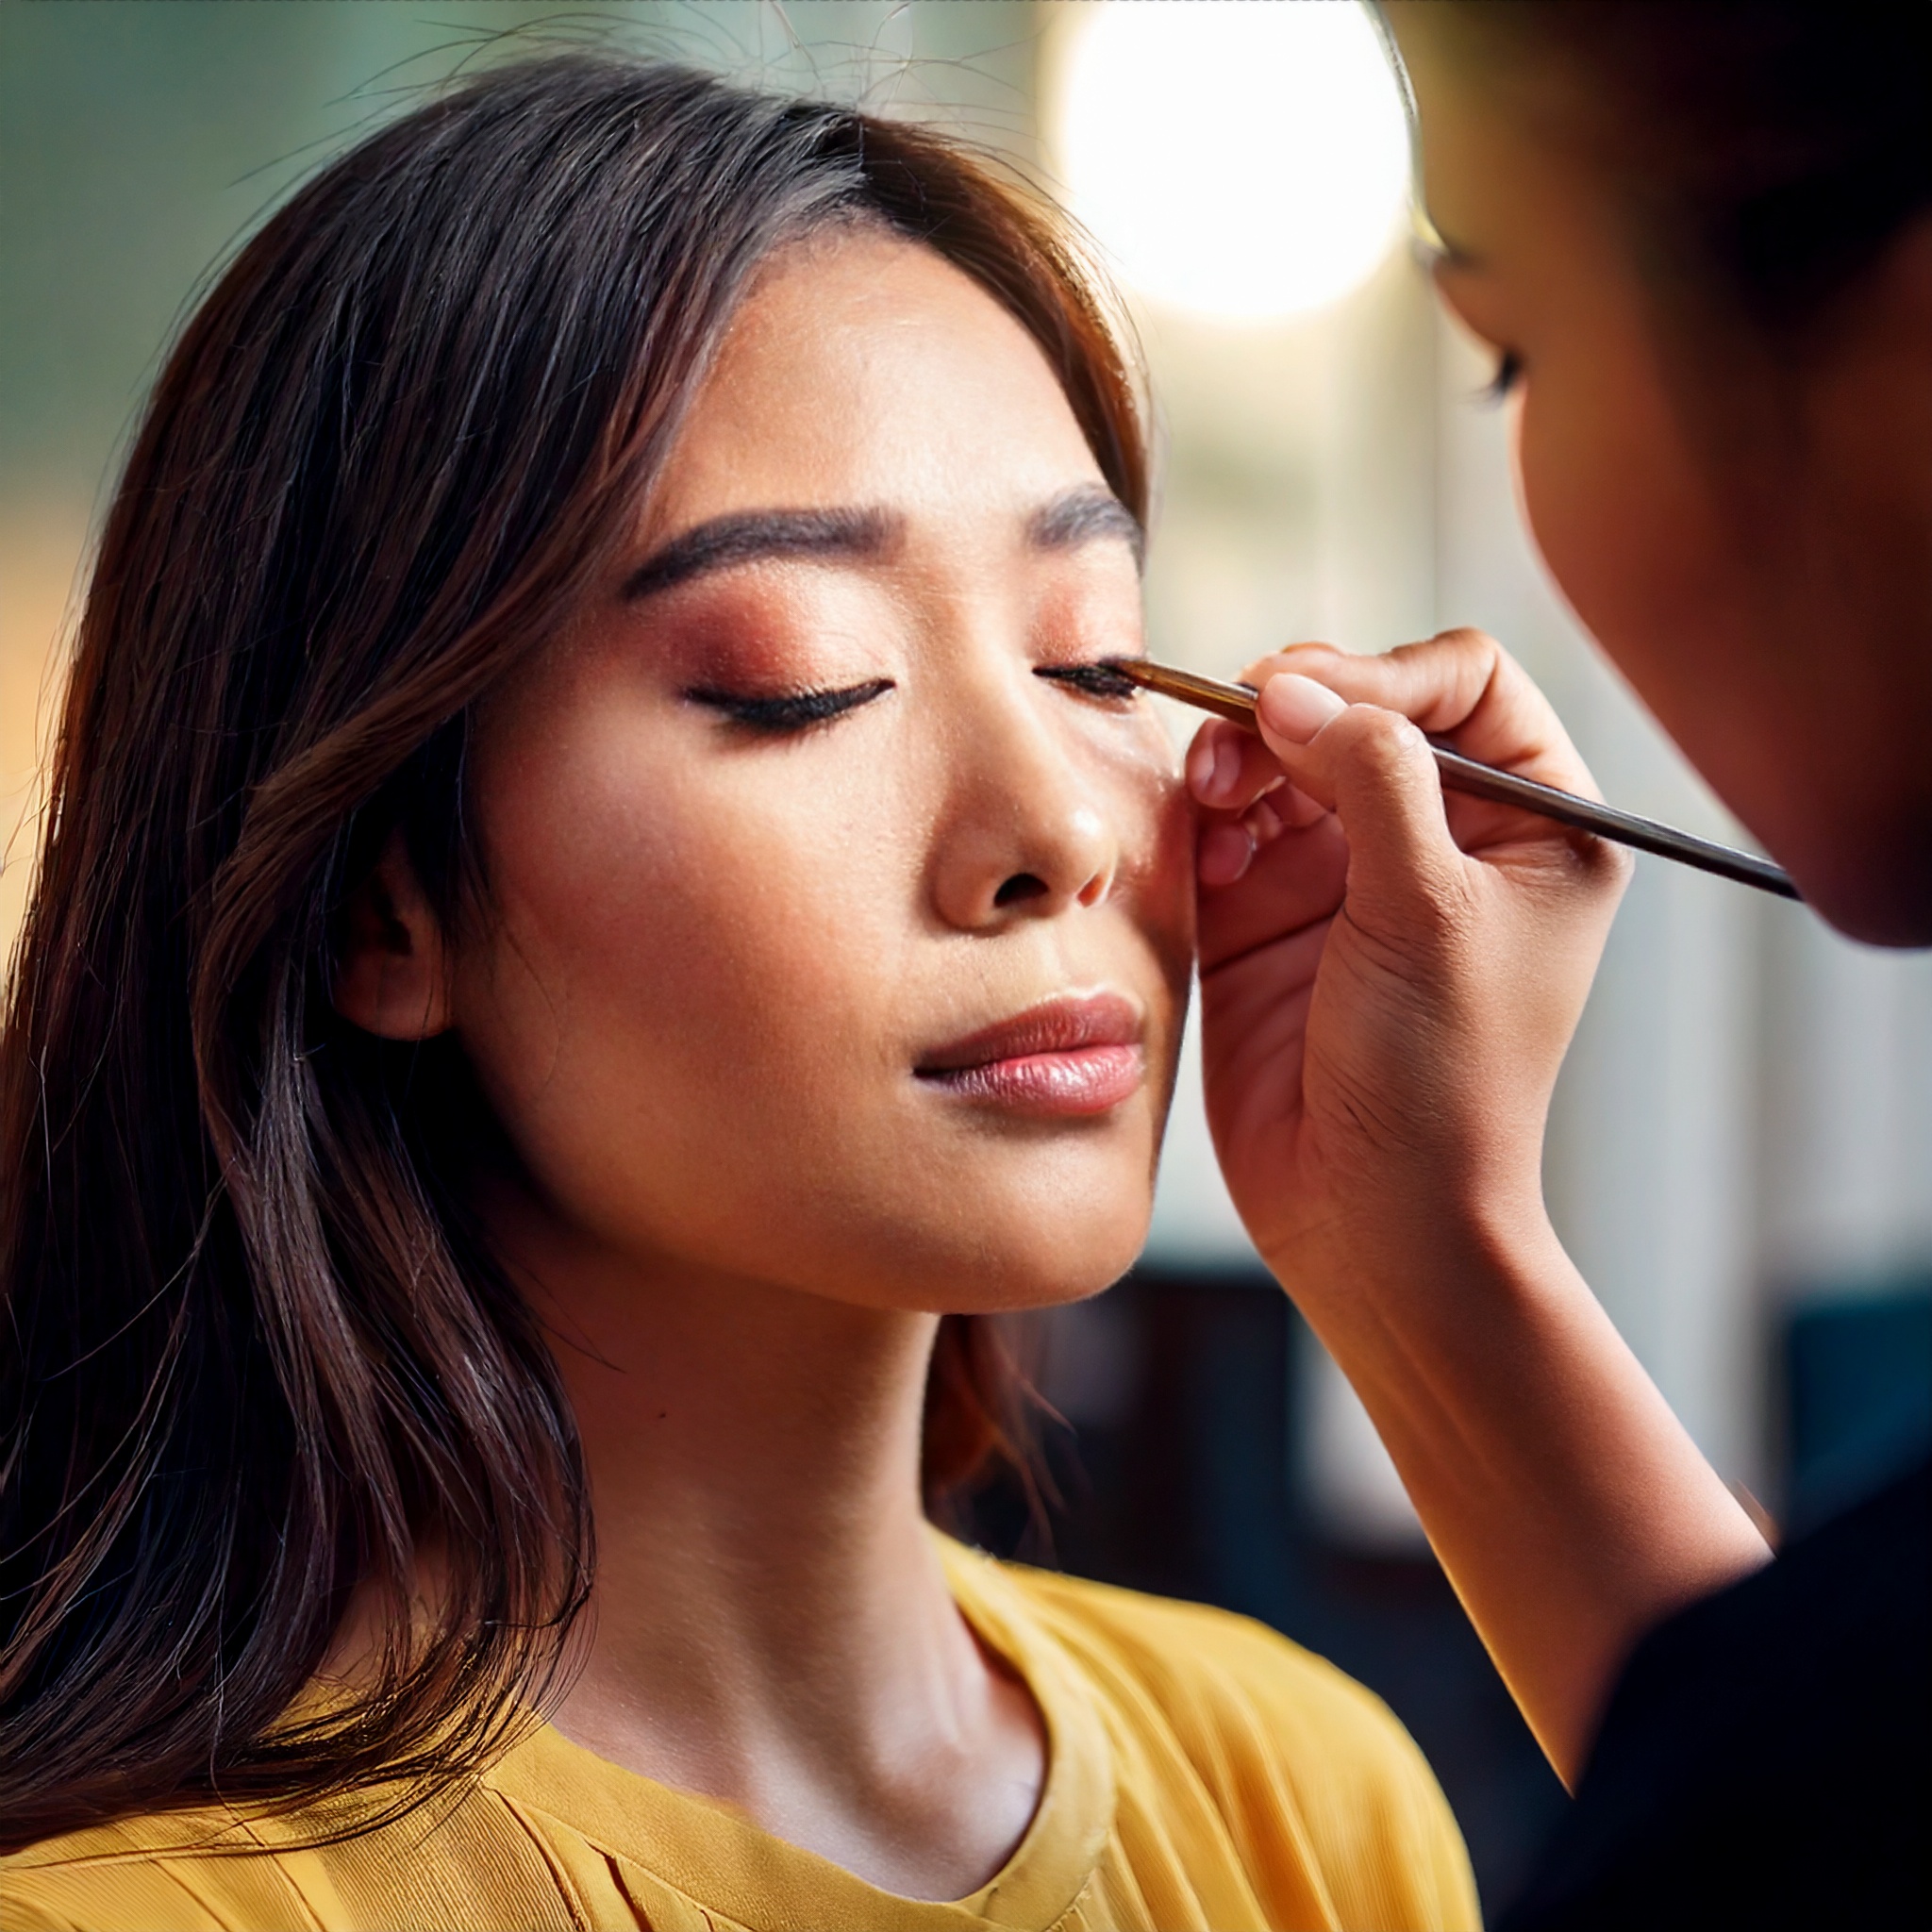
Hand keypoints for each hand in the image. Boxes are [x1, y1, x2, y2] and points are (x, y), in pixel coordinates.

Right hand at [1189, 628, 1628, 1302]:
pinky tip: (1205, 858)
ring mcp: (1348, 875)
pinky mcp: (1268, 917)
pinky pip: (1225, 829)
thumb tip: (1291, 687)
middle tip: (1236, 737)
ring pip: (1280, 760)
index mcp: (1531, 823)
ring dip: (1236, 759)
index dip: (1385, 674)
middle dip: (1292, 709)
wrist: (1369, 1216)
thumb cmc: (1442, 1080)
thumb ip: (1372, 776)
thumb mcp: (1430, 909)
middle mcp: (1441, 836)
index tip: (1313, 700)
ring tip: (1212, 791)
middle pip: (1356, 707)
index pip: (1464, 681)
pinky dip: (1205, 823)